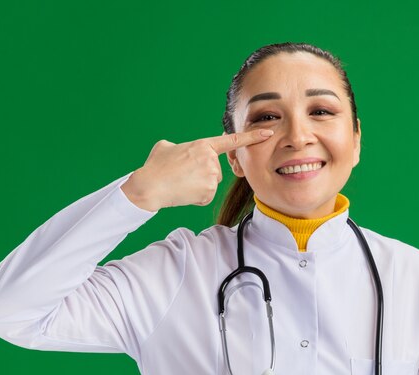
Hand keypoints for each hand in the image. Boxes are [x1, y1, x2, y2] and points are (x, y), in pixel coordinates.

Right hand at [121, 129, 273, 210]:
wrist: (150, 186)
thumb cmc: (155, 166)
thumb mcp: (165, 147)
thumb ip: (179, 147)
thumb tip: (177, 151)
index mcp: (203, 145)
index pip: (232, 141)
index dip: (252, 137)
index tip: (268, 133)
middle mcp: (211, 159)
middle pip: (215, 170)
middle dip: (203, 174)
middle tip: (183, 175)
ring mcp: (211, 176)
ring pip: (211, 183)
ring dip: (199, 186)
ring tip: (181, 183)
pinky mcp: (209, 192)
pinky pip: (206, 196)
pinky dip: (196, 197)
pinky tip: (184, 193)